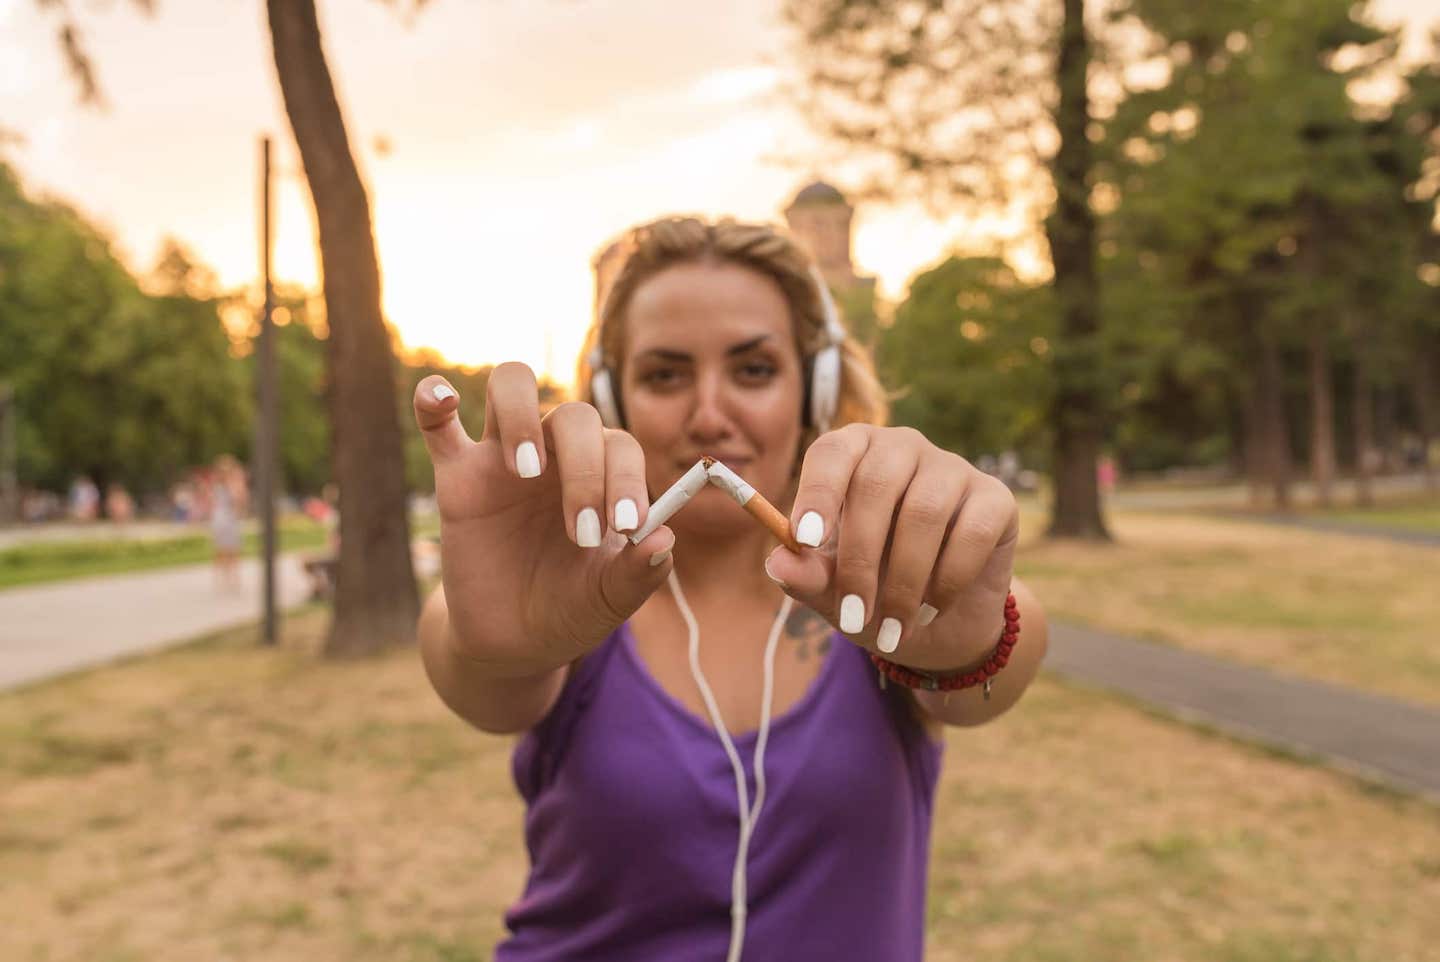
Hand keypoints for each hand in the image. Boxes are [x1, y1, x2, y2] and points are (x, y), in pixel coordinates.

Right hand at [413, 363, 675, 672]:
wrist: (513, 643)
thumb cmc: (569, 608)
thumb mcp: (609, 599)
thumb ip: (638, 572)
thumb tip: (665, 538)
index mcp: (601, 475)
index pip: (620, 446)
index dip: (627, 478)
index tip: (626, 527)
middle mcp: (556, 454)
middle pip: (574, 415)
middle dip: (585, 469)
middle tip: (580, 532)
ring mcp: (502, 457)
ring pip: (511, 386)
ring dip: (521, 415)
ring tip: (525, 469)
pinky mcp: (456, 474)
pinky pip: (436, 423)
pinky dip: (433, 398)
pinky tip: (441, 399)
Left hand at [761, 425, 1017, 669]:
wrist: (941, 624)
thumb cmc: (873, 592)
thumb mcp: (832, 592)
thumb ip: (806, 575)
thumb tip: (778, 562)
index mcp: (853, 454)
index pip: (832, 452)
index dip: (818, 492)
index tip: (807, 540)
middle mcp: (902, 448)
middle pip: (877, 483)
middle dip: (861, 559)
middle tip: (854, 616)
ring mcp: (952, 468)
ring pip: (925, 511)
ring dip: (905, 581)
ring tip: (895, 626)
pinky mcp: (995, 499)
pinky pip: (972, 532)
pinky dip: (949, 579)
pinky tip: (933, 608)